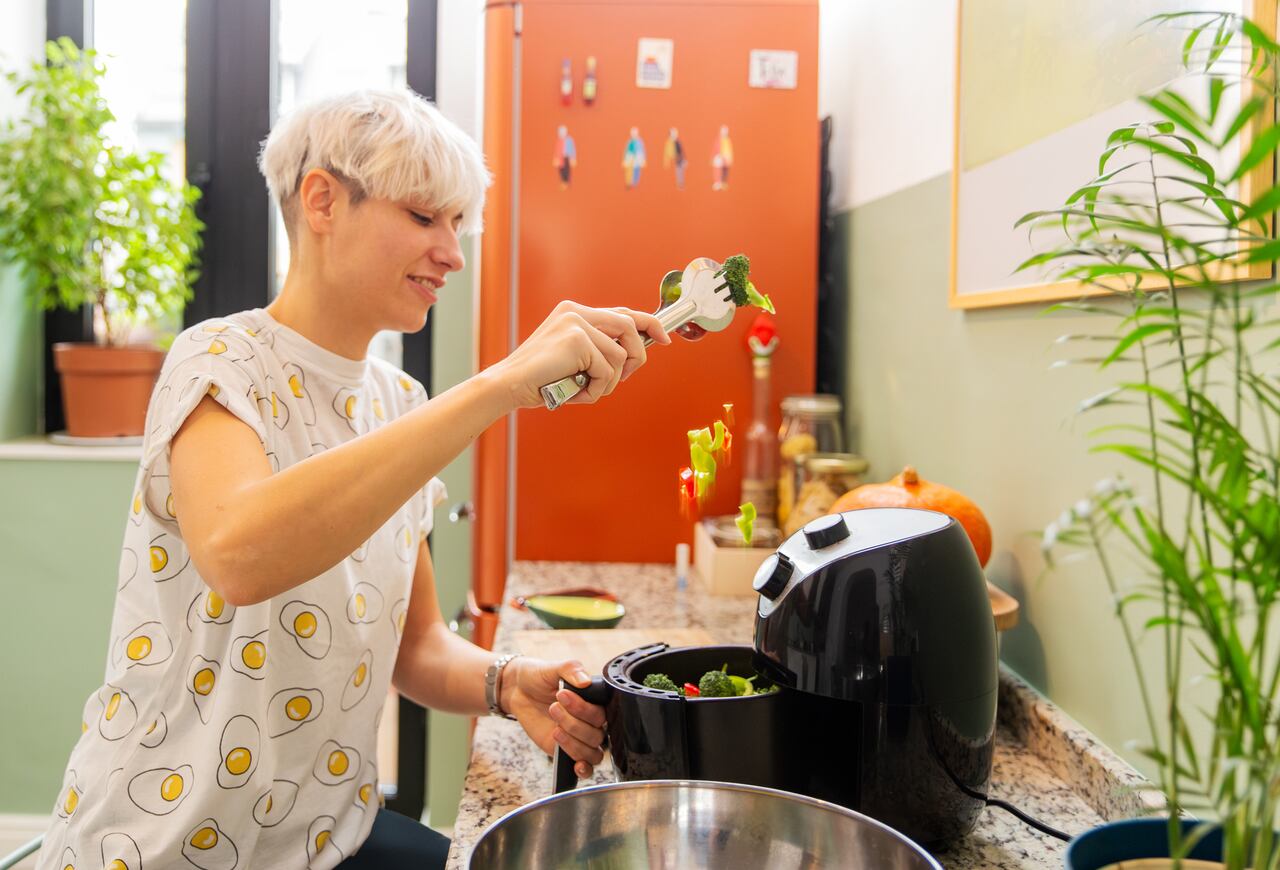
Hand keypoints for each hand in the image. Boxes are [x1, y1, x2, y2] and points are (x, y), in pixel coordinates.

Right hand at [492, 302, 669, 409]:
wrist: (509, 385)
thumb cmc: (540, 379)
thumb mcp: (573, 358)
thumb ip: (597, 349)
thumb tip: (634, 354)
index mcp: (575, 311)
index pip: (622, 312)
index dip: (648, 324)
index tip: (665, 338)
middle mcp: (577, 311)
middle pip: (630, 327)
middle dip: (637, 356)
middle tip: (624, 377)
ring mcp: (577, 323)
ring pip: (620, 356)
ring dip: (607, 383)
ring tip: (584, 390)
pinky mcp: (577, 339)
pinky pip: (607, 371)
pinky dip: (595, 390)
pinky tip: (575, 392)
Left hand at [501, 656, 606, 777]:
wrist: (517, 690)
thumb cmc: (539, 676)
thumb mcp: (553, 668)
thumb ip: (571, 669)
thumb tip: (585, 681)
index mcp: (593, 701)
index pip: (601, 713)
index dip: (583, 709)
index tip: (562, 695)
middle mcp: (589, 722)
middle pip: (597, 734)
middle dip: (574, 723)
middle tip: (553, 707)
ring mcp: (579, 739)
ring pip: (592, 753)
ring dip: (573, 742)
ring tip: (555, 728)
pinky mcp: (566, 752)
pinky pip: (584, 767)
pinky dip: (584, 769)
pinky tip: (577, 765)